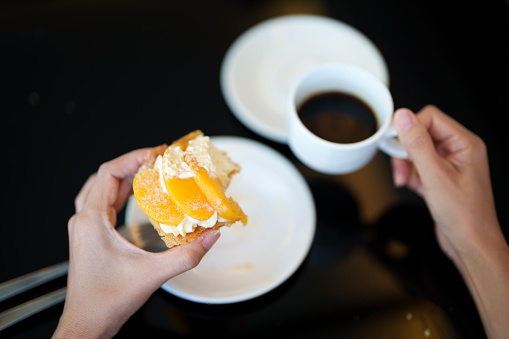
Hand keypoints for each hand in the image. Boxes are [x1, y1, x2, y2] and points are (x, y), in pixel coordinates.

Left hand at [53, 149, 219, 337]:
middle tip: (157, 161)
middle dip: (132, 165)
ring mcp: (86, 229)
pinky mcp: (91, 238)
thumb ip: (186, 256)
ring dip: (125, 178)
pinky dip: (120, 194)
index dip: (132, 158)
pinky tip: (136, 198)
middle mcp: (84, 220)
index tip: (155, 154)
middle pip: (105, 177)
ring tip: (149, 173)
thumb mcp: (152, 275)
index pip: (108, 172)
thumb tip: (211, 237)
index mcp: (92, 220)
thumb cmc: (106, 301)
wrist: (87, 324)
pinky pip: (103, 204)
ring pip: (101, 190)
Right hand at [391, 105, 499, 259]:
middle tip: (401, 168)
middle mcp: (458, 151)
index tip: (395, 143)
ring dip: (406, 166)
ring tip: (406, 181)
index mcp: (465, 144)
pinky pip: (418, 166)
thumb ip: (417, 144)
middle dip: (406, 152)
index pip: (430, 118)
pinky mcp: (440, 176)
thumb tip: (403, 117)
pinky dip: (411, 176)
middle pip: (421, 134)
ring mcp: (449, 164)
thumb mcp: (434, 176)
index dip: (409, 129)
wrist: (470, 243)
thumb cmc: (464, 215)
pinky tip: (415, 188)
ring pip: (416, 151)